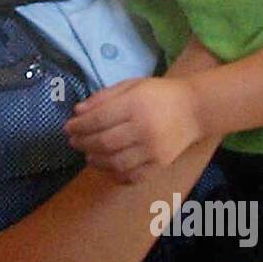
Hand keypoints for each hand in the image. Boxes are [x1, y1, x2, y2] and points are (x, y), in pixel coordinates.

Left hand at [65, 76, 203, 181]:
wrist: (195, 109)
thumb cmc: (159, 94)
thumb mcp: (131, 86)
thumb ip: (104, 97)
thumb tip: (78, 112)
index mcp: (135, 105)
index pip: (98, 119)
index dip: (79, 126)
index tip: (68, 127)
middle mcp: (143, 129)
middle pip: (104, 142)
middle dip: (83, 143)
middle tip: (73, 141)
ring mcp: (152, 150)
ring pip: (115, 162)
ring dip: (95, 160)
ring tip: (88, 155)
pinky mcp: (160, 164)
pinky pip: (132, 175)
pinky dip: (115, 174)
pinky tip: (107, 166)